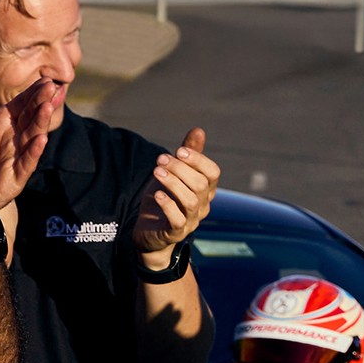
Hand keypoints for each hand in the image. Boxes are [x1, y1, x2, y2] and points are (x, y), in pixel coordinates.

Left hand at [0, 77, 63, 214]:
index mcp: (2, 123)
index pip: (21, 104)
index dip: (32, 92)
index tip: (45, 78)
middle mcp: (13, 138)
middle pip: (30, 116)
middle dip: (41, 102)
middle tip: (51, 86)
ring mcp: (16, 156)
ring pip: (32, 136)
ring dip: (41, 122)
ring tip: (48, 107)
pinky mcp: (16, 176)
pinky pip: (27, 162)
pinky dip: (34, 150)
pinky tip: (41, 139)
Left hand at [134, 127, 221, 267]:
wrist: (150, 232)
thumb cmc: (165, 199)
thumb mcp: (174, 174)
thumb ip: (188, 155)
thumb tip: (199, 130)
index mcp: (205, 190)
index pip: (213, 173)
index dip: (199, 160)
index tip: (179, 150)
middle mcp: (202, 205)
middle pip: (200, 184)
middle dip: (180, 168)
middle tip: (161, 159)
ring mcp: (191, 220)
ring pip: (190, 201)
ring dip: (173, 183)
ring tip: (157, 171)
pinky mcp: (175, 233)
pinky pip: (177, 220)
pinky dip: (168, 205)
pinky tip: (157, 194)